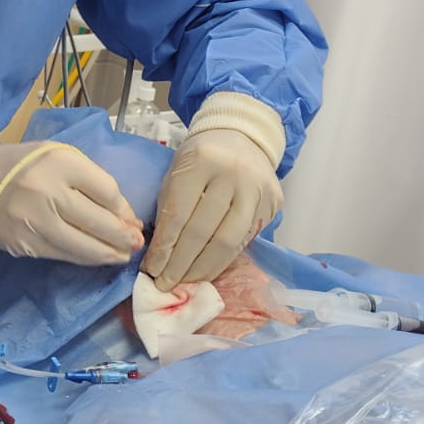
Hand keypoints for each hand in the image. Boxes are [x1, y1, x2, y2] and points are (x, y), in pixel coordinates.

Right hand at [0, 141, 144, 266]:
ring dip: (110, 254)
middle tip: (136, 243)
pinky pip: (65, 256)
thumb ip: (90, 179)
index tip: (132, 219)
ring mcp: (36, 222)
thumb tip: (124, 216)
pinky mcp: (26, 245)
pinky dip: (85, 258)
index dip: (124, 210)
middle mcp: (48, 192)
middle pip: (100, 222)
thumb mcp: (57, 155)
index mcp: (59, 162)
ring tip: (123, 255)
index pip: (107, 191)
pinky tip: (96, 257)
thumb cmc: (21, 165)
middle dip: (124, 237)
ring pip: (84, 247)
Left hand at [143, 128, 281, 289]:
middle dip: (180, 264)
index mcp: (201, 161)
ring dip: (203, 269)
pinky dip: (223, 259)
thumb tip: (158, 256)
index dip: (164, 248)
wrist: (242, 137)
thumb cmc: (201, 159)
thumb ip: (168, 208)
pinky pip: (244, 240)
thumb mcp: (177, 172)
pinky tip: (207, 270)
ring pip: (227, 242)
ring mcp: (256, 190)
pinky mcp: (272, 203)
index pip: (178, 214)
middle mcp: (233, 174)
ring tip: (185, 283)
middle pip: (202, 232)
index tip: (151, 270)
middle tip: (165, 285)